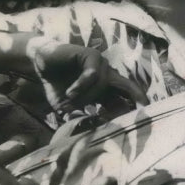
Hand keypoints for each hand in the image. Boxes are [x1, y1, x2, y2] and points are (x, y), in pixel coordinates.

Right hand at [28, 40, 147, 113]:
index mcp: (105, 90)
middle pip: (129, 87)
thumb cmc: (56, 85)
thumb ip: (76, 116)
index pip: (125, 100)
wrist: (41, 62)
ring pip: (102, 85)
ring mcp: (101, 65)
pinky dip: (81, 86)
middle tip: (143, 109)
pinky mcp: (92, 55)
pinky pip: (92, 76)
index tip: (140, 122)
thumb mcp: (66, 106)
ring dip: (85, 97)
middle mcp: (107, 76)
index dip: (132, 109)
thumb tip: (86, 129)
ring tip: (69, 99)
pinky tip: (70, 92)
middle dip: (138, 98)